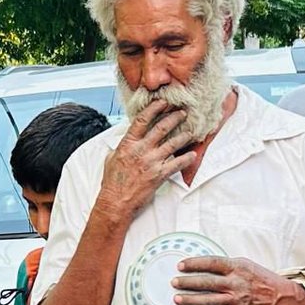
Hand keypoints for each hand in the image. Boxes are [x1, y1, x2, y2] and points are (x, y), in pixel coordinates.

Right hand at [99, 101, 195, 219]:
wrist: (116, 202)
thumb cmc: (112, 183)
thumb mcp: (111, 159)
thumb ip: (120, 148)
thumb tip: (124, 141)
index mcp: (128, 144)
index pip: (142, 120)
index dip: (154, 108)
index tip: (162, 102)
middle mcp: (141, 150)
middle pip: (161, 128)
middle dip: (174, 118)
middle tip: (182, 112)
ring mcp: (151, 162)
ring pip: (172, 144)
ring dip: (184, 136)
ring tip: (191, 132)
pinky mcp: (159, 175)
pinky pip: (177, 164)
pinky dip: (187, 159)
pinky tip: (193, 155)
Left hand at [172, 257, 304, 304]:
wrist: (284, 298)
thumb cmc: (264, 280)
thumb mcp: (247, 266)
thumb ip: (228, 266)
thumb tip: (206, 265)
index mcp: (238, 267)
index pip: (212, 262)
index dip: (194, 263)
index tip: (180, 265)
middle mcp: (236, 283)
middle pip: (207, 282)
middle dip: (188, 282)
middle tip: (174, 282)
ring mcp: (236, 300)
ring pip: (209, 299)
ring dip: (191, 299)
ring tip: (177, 299)